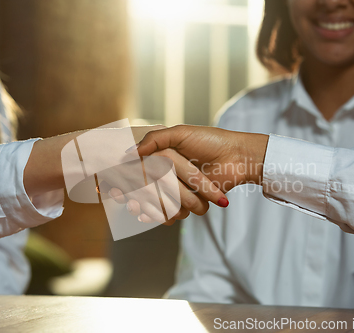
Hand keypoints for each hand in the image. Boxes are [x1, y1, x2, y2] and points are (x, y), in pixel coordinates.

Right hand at [115, 125, 268, 223]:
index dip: (125, 181)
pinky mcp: (191, 202)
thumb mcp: (181, 133)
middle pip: (146, 191)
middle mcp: (170, 175)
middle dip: (134, 195)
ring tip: (136, 207)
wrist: (239, 157)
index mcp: (164, 157)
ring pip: (157, 204)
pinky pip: (172, 213)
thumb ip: (156, 139)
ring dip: (147, 207)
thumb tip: (131, 152)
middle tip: (123, 199)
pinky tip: (149, 214)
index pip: (139, 173)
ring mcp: (180, 189)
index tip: (115, 187)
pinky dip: (163, 215)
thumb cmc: (211, 141)